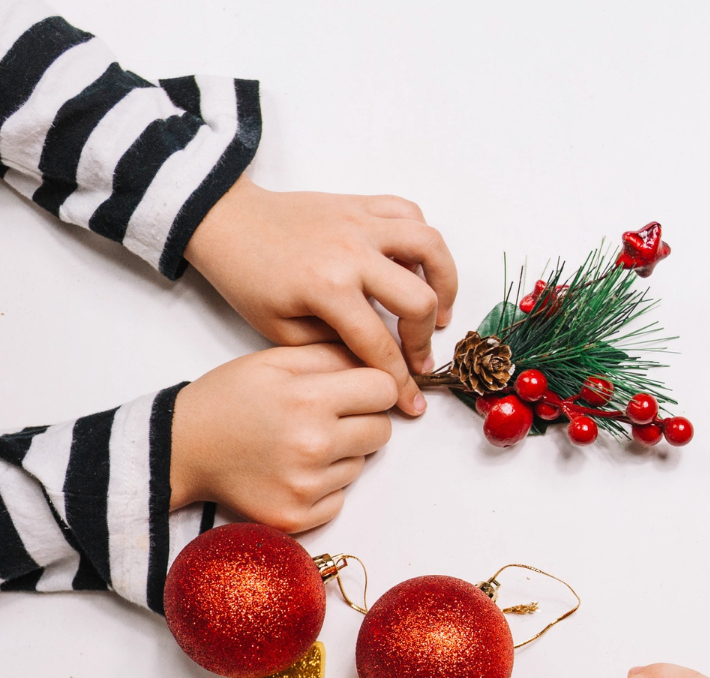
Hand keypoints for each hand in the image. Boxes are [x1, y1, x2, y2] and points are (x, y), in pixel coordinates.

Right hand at [170, 344, 395, 531]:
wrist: (181, 448)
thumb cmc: (229, 399)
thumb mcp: (274, 361)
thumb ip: (331, 356)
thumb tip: (380, 363)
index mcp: (308, 399)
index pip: (385, 390)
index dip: (374, 387)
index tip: (358, 390)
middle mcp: (312, 445)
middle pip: (381, 431)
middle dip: (363, 420)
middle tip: (328, 417)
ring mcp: (305, 485)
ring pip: (361, 465)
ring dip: (341, 454)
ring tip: (300, 443)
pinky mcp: (297, 516)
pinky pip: (340, 498)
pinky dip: (324, 486)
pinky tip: (293, 470)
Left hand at [185, 178, 457, 414]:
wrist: (224, 221)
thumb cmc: (247, 277)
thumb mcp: (281, 330)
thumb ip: (332, 347)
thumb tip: (372, 363)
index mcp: (327, 288)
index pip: (380, 344)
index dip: (401, 381)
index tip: (412, 403)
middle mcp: (352, 252)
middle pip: (419, 299)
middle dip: (425, 339)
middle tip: (419, 356)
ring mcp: (360, 222)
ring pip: (430, 246)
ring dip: (445, 281)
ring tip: (440, 307)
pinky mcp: (360, 204)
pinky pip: (409, 213)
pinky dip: (423, 240)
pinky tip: (416, 265)